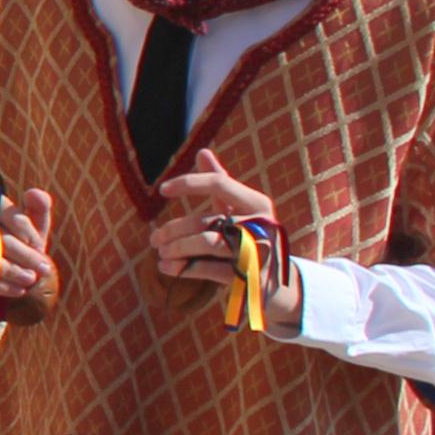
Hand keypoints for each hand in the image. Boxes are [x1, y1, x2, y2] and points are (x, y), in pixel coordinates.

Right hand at [0, 186, 56, 308]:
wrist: (2, 277)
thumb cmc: (19, 248)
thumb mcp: (33, 230)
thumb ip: (38, 211)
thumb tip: (35, 193)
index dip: (20, 224)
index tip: (39, 244)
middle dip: (21, 253)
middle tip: (42, 267)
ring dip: (11, 271)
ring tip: (29, 279)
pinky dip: (0, 286)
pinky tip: (16, 289)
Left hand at [151, 156, 289, 323]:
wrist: (279, 283)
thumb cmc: (251, 237)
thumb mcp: (240, 209)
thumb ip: (221, 182)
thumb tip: (202, 151)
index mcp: (257, 204)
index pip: (219, 183)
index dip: (188, 183)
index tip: (162, 189)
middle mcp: (261, 225)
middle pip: (204, 220)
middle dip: (173, 230)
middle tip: (154, 239)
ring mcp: (257, 252)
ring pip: (205, 243)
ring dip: (176, 248)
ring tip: (161, 252)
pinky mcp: (249, 277)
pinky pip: (207, 269)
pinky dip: (181, 267)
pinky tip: (166, 266)